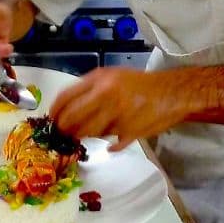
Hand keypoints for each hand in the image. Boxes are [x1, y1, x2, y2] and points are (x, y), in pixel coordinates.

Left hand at [49, 67, 194, 151]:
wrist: (172, 93)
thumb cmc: (139, 85)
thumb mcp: (112, 78)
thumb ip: (90, 91)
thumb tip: (68, 112)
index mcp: (99, 79)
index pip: (65, 98)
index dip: (55, 112)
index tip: (51, 121)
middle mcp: (105, 95)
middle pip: (72, 119)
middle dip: (65, 130)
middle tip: (64, 134)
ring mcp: (117, 114)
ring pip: (89, 133)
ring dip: (85, 137)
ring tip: (90, 134)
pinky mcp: (129, 131)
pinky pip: (110, 143)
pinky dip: (108, 145)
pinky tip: (111, 142)